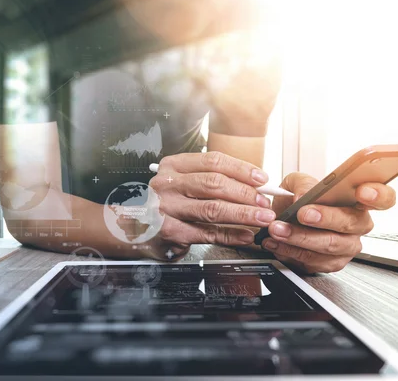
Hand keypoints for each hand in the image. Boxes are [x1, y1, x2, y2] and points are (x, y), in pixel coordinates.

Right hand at [145, 152, 275, 260]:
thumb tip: (253, 184)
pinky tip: (245, 235)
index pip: (213, 161)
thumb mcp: (181, 182)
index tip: (261, 178)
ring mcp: (167, 209)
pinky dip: (230, 235)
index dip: (241, 169)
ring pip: (213, 209)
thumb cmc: (164, 203)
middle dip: (246, 193)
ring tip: (262, 218)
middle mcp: (168, 185)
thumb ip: (210, 180)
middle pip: (214, 184)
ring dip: (243, 214)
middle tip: (265, 202)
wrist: (131, 227)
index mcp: (173, 166)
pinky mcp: (171, 232)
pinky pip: (207, 233)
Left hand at [261, 172, 395, 272]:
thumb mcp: (295, 182)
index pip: (383, 198)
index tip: (363, 192)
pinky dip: (291, 250)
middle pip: (351, 223)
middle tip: (303, 213)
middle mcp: (358, 224)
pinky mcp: (332, 263)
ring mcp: (348, 246)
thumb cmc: (297, 200)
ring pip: (329, 244)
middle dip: (325, 218)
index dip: (378, 195)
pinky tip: (277, 242)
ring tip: (278, 228)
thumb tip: (304, 196)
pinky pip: (314, 260)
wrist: (281, 221)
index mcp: (358, 201)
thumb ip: (303, 184)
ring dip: (299, 237)